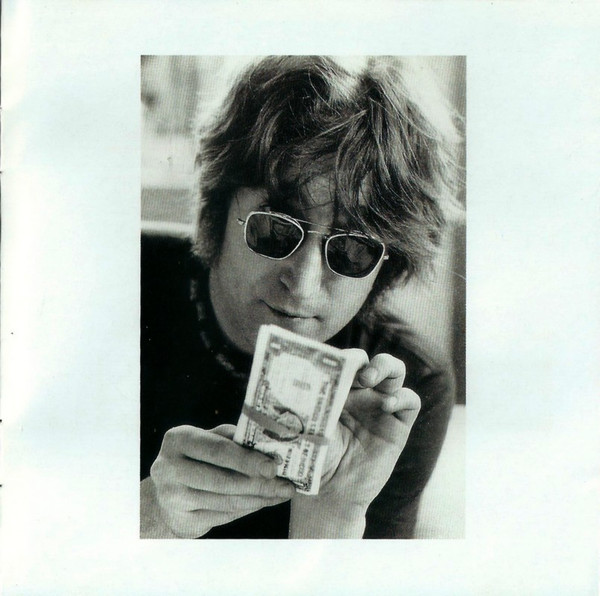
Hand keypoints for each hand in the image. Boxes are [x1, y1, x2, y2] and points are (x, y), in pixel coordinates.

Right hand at [142, 424, 294, 537]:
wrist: (165, 490)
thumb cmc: (196, 457)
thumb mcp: (207, 439)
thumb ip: (232, 439)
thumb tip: (268, 445)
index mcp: (178, 439)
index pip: (217, 450)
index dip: (247, 459)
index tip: (273, 466)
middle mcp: (169, 468)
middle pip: (222, 480)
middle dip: (259, 484)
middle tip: (286, 485)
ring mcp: (172, 497)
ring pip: (225, 501)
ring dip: (259, 499)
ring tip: (281, 494)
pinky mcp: (180, 520)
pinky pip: (222, 515)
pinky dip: (247, 509)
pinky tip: (263, 502)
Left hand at [289, 351, 419, 537]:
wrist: (328, 495)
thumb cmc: (310, 460)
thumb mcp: (303, 425)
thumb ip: (303, 401)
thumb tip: (286, 376)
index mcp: (335, 390)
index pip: (341, 361)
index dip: (339, 356)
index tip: (329, 361)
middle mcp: (359, 395)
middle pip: (369, 361)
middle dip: (361, 358)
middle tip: (352, 370)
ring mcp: (380, 408)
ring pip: (394, 372)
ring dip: (385, 366)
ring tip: (370, 378)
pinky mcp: (398, 426)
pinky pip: (410, 401)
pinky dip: (402, 397)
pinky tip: (387, 405)